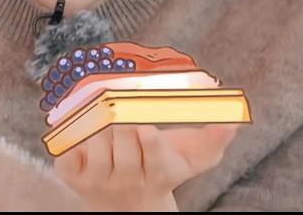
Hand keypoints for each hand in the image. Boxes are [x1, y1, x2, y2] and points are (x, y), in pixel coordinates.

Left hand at [54, 122, 237, 211]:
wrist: (129, 207)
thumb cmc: (163, 169)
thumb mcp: (192, 159)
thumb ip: (214, 138)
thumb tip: (233, 120)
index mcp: (160, 172)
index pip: (152, 154)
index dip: (146, 139)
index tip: (144, 125)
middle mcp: (129, 179)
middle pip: (121, 137)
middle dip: (120, 116)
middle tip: (119, 99)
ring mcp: (99, 180)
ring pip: (96, 139)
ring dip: (99, 121)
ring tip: (106, 115)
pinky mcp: (74, 178)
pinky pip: (69, 149)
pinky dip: (73, 135)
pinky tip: (84, 131)